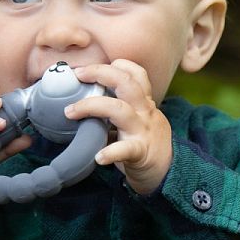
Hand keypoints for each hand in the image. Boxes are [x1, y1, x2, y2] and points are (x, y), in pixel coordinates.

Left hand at [65, 60, 172, 194]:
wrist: (169, 173)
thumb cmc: (147, 145)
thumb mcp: (139, 121)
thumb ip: (119, 110)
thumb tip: (85, 100)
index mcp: (144, 104)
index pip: (137, 74)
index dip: (118, 65)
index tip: (93, 67)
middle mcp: (145, 113)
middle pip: (127, 83)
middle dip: (101, 73)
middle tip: (78, 75)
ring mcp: (143, 131)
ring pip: (120, 110)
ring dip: (92, 106)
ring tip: (70, 112)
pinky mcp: (141, 152)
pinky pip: (126, 149)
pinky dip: (111, 152)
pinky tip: (98, 157)